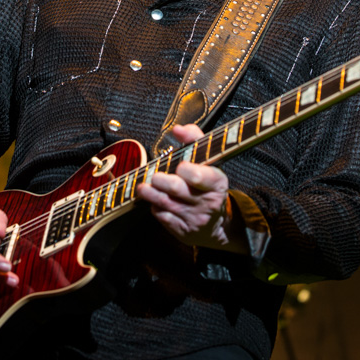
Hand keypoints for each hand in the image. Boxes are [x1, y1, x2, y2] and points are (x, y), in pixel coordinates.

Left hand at [136, 124, 248, 253]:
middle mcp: (206, 201)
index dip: (187, 170)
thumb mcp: (210, 163)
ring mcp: (193, 218)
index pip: (199, 176)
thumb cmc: (208, 186)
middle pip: (177, 188)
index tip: (181, 166)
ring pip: (165, 203)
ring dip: (150, 192)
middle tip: (155, 176)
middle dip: (162, 180)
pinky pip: (162, 216)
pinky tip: (156, 200)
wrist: (216, 226)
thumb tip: (178, 128)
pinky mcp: (182, 230)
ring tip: (143, 186)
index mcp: (216, 182)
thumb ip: (195, 140)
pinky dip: (155, 207)